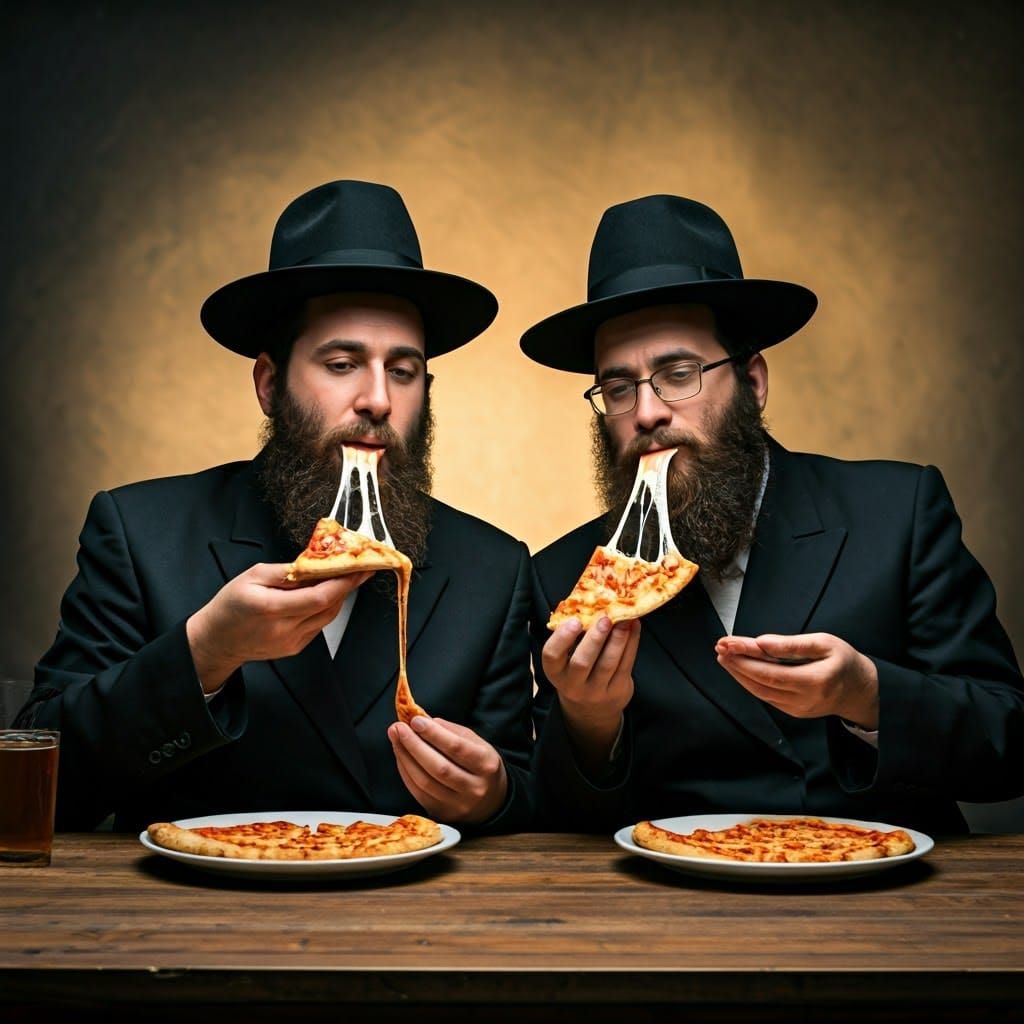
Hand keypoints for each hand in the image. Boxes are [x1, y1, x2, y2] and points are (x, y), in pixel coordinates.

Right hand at [186, 563, 372, 691]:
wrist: (218, 640)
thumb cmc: (230, 605)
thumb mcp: (252, 576)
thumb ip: (286, 571)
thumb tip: (313, 564)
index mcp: (271, 608)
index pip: (319, 597)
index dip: (343, 582)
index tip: (358, 568)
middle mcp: (284, 629)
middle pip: (329, 607)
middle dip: (347, 585)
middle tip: (358, 567)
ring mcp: (292, 641)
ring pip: (328, 616)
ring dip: (339, 596)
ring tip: (345, 577)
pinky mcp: (295, 647)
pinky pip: (319, 625)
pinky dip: (326, 608)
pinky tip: (325, 594)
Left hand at [387, 717, 507, 823]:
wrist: (492, 802)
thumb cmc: (481, 765)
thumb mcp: (477, 743)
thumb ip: (452, 731)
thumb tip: (425, 721)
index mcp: (486, 765)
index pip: (457, 748)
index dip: (434, 734)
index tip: (416, 720)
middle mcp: (474, 788)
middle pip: (439, 767)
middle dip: (414, 745)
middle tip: (398, 728)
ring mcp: (458, 805)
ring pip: (425, 782)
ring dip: (405, 758)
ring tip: (395, 738)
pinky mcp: (442, 814)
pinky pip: (418, 793)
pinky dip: (406, 773)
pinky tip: (401, 757)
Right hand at [540, 616, 639, 769]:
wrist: (592, 710)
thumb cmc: (577, 672)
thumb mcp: (567, 660)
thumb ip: (573, 638)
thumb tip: (589, 604)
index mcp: (555, 672)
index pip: (551, 656)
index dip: (562, 638)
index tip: (574, 621)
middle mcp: (573, 685)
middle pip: (582, 662)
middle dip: (595, 639)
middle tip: (605, 618)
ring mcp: (596, 691)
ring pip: (608, 664)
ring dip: (618, 639)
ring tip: (625, 619)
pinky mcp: (617, 691)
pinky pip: (625, 665)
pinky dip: (631, 644)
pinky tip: (634, 627)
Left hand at [715, 633, 878, 728]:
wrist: (860, 690)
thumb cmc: (844, 661)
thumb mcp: (824, 643)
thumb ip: (792, 644)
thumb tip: (762, 642)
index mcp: (814, 681)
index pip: (770, 672)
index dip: (746, 660)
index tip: (728, 644)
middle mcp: (804, 699)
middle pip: (761, 683)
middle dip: (736, 665)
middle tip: (720, 648)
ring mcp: (797, 709)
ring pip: (760, 692)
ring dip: (739, 674)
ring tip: (724, 656)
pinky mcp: (793, 711)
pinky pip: (766, 697)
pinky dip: (750, 683)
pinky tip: (740, 669)